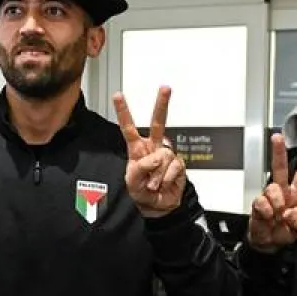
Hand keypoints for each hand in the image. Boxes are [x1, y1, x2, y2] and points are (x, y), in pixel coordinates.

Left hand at [114, 86, 185, 217]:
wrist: (157, 207)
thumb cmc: (141, 193)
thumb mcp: (132, 182)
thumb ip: (141, 167)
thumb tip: (157, 157)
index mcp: (137, 149)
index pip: (129, 128)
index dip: (124, 112)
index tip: (118, 95)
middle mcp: (153, 148)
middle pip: (157, 122)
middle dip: (162, 104)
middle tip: (165, 88)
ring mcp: (167, 155)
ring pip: (164, 155)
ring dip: (157, 174)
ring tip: (153, 185)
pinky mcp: (179, 164)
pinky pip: (173, 167)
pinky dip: (166, 178)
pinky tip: (164, 184)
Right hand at [247, 134, 296, 252]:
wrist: (267, 244)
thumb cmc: (283, 233)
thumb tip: (291, 212)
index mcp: (296, 195)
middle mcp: (282, 192)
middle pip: (280, 168)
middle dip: (278, 152)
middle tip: (277, 137)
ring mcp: (269, 198)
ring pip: (272, 188)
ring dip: (277, 202)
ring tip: (277, 215)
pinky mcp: (258, 204)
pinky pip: (261, 202)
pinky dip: (266, 212)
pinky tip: (268, 218)